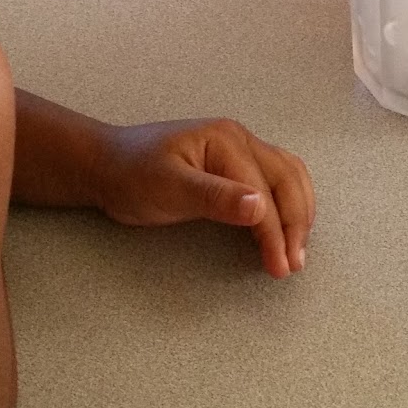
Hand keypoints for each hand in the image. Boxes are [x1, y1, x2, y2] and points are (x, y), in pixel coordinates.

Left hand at [90, 117, 314, 278]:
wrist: (107, 165)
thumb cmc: (133, 176)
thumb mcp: (168, 189)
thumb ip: (215, 198)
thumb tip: (261, 207)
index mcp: (226, 141)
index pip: (262, 191)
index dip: (274, 232)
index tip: (279, 268)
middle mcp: (240, 139)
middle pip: (286, 178)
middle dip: (296, 222)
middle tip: (293, 264)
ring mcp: (239, 148)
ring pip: (288, 174)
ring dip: (299, 211)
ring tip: (297, 249)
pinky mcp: (235, 163)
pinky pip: (276, 177)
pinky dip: (289, 201)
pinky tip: (287, 224)